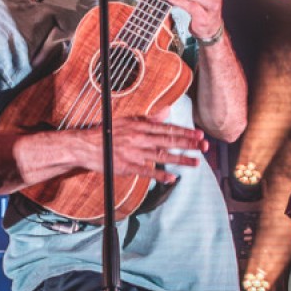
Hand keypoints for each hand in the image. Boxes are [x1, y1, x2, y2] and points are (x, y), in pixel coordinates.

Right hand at [82, 116, 206, 183]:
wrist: (85, 146)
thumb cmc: (107, 132)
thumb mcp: (127, 121)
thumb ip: (148, 118)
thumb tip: (166, 112)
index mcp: (140, 127)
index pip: (167, 129)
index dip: (184, 132)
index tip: (199, 134)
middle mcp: (139, 138)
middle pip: (168, 141)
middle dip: (188, 144)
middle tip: (205, 146)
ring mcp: (134, 153)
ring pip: (162, 156)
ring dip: (180, 159)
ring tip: (196, 162)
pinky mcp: (128, 166)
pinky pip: (147, 171)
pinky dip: (160, 175)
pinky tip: (173, 178)